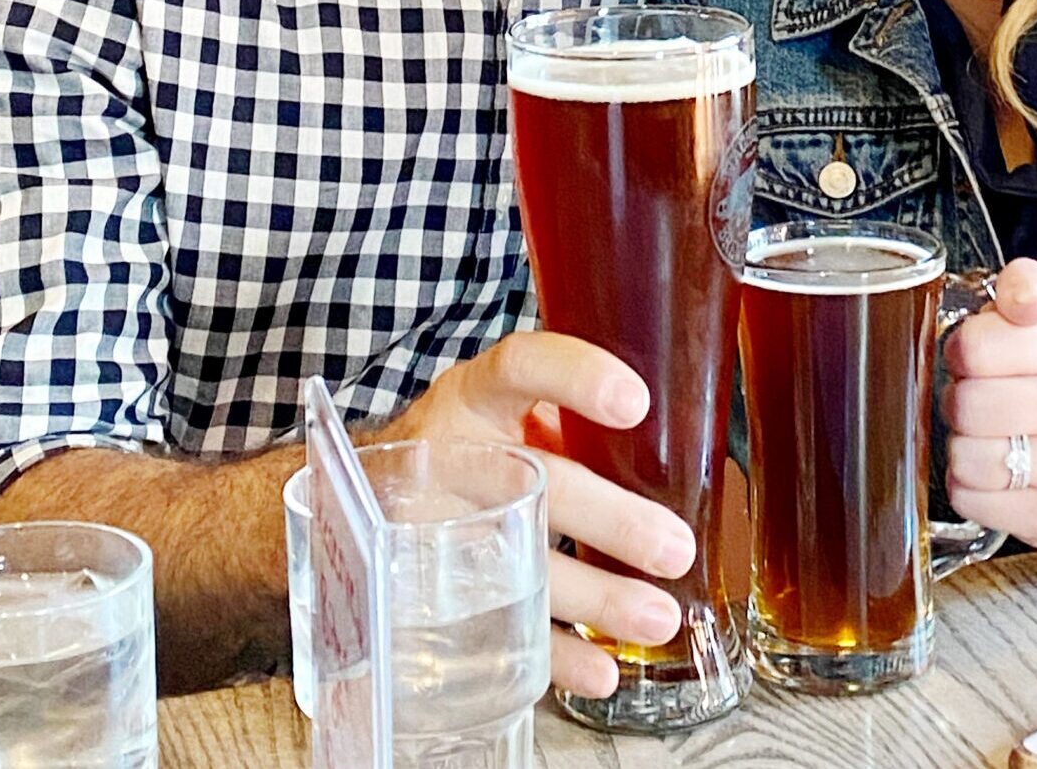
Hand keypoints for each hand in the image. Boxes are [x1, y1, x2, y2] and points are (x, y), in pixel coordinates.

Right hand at [387, 332, 694, 697]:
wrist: (358, 504)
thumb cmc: (460, 452)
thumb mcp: (496, 413)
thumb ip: (562, 419)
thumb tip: (678, 442)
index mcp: (475, 397)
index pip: (522, 366)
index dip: (576, 378)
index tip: (635, 402)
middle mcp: (448, 453)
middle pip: (535, 482)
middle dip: (611, 520)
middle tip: (675, 549)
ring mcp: (428, 527)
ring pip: (518, 562)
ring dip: (595, 596)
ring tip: (659, 617)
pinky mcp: (420, 594)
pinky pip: (489, 629)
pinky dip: (551, 655)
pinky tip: (600, 670)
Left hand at [942, 258, 1036, 547]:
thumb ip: (1022, 288)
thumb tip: (1021, 294)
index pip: (975, 346)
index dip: (960, 352)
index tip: (973, 357)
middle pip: (969, 406)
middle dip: (960, 402)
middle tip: (978, 401)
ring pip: (968, 459)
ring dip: (963, 448)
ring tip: (988, 437)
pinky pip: (974, 502)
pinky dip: (971, 489)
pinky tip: (995, 473)